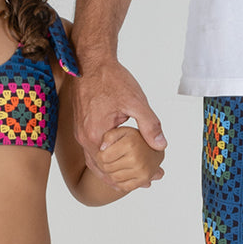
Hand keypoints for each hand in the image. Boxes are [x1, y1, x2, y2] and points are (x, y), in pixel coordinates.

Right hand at [74, 59, 166, 184]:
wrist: (90, 61)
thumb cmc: (111, 79)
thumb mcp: (135, 101)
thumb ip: (149, 125)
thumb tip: (161, 145)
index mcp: (96, 136)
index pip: (113, 168)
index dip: (132, 177)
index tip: (149, 180)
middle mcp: (85, 138)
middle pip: (104, 170)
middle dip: (125, 178)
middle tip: (148, 182)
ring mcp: (81, 134)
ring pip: (97, 163)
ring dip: (114, 172)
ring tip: (135, 179)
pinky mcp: (82, 127)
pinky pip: (93, 152)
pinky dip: (106, 161)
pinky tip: (119, 161)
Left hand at [96, 126, 165, 192]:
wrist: (156, 149)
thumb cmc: (135, 139)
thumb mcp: (122, 131)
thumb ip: (109, 136)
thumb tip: (102, 148)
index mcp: (129, 144)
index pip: (104, 157)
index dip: (99, 156)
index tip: (101, 154)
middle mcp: (136, 158)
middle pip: (108, 168)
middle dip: (103, 165)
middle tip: (106, 162)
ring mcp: (141, 170)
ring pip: (114, 178)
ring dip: (110, 174)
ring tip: (113, 167)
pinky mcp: (144, 179)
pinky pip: (124, 186)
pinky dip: (119, 182)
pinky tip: (121, 174)